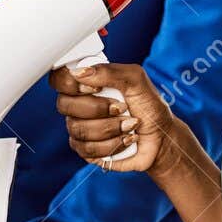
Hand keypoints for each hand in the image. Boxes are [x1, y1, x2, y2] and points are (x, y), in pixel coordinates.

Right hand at [49, 63, 173, 173]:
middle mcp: (78, 106)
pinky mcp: (85, 150)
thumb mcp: (136, 80)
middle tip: (122, 108)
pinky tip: (126, 139)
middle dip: (98, 108)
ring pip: (78, 129)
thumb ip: (110, 71)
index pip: (59, 79)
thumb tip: (80, 71)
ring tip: (129, 125)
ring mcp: (79, 128)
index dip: (71, 83)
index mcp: (86, 84)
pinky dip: (113, 144)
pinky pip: (87, 148)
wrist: (161, 138)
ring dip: (111, 127)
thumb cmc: (149, 107)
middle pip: (65, 105)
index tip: (96, 87)